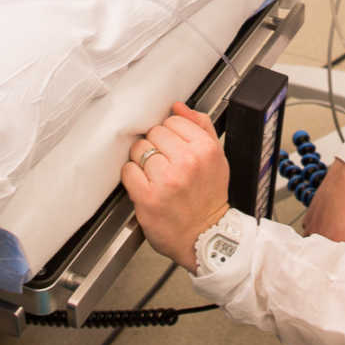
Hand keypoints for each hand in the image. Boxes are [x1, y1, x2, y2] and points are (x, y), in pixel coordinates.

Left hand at [121, 102, 230, 271]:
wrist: (206, 237)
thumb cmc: (209, 198)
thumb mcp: (216, 158)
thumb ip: (200, 127)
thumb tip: (179, 107)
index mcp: (205, 149)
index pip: (173, 120)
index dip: (170, 134)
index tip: (173, 147)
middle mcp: (187, 162)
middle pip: (154, 133)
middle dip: (156, 146)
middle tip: (164, 163)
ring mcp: (167, 180)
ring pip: (139, 149)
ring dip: (142, 161)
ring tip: (155, 174)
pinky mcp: (148, 197)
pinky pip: (128, 170)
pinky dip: (132, 176)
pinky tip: (145, 184)